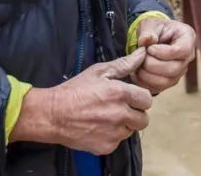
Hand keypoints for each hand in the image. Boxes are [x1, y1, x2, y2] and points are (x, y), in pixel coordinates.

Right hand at [10, 48, 152, 153]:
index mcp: (121, 94)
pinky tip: (99, 127)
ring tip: (107, 117)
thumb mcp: (98, 72)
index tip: (131, 97)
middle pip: (143, 119)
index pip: (147, 99)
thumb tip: (142, 54)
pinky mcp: (106, 147)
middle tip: (121, 108)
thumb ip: (123, 64)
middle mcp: (120, 115)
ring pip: (131, 131)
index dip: (140, 98)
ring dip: (124, 125)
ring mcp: (114, 133)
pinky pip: (118, 141)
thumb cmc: (75, 90)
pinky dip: (112, 136)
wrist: (53, 115)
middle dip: (135, 113)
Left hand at [132, 18, 196, 95]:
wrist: (152, 38)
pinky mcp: (170, 81)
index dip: (163, 52)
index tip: (149, 48)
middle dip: (152, 65)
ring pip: (166, 81)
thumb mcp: (150, 24)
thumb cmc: (154, 29)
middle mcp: (188, 57)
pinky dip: (144, 82)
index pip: (181, 50)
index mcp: (187, 38)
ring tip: (137, 64)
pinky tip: (137, 72)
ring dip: (147, 75)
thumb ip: (148, 31)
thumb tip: (146, 40)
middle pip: (174, 69)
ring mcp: (180, 71)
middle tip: (140, 57)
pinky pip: (159, 88)